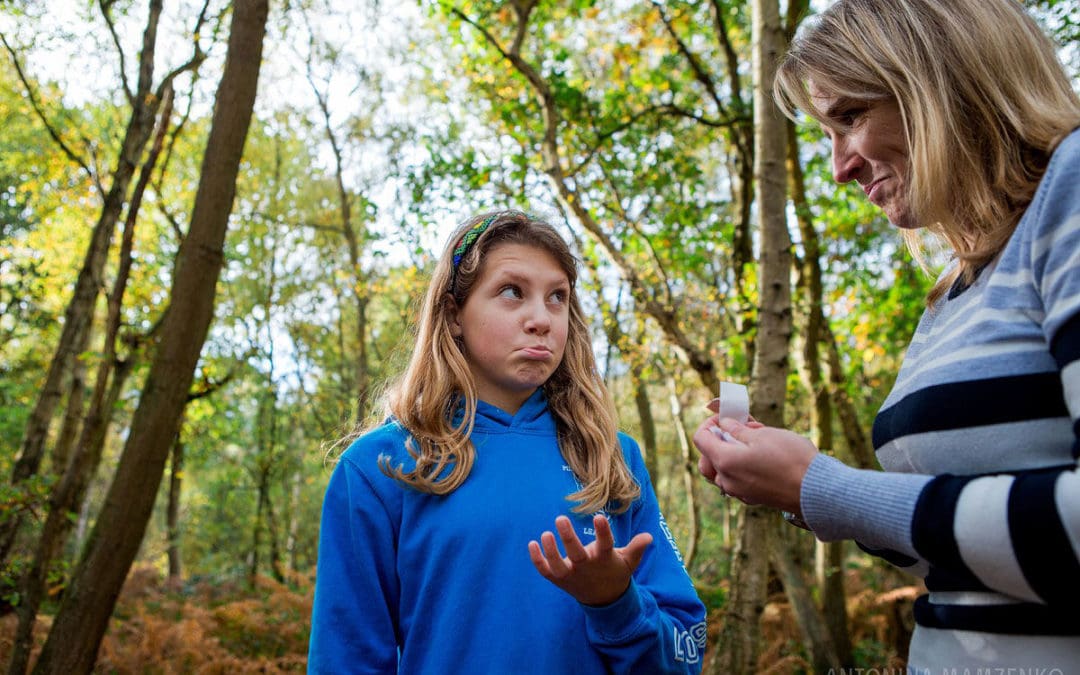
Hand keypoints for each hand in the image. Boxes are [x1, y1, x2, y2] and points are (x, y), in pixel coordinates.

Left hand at [528, 514, 652, 605]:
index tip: (599, 517)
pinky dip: (537, 561)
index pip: (605, 545)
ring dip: (550, 552)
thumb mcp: (629, 561)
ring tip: (544, 534)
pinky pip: (545, 571)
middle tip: (560, 518)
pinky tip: (531, 543)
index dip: (602, 532)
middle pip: (576, 555)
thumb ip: (636, 548)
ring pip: (557, 566)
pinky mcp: (559, 579)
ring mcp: (571, 575)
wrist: (604, 600)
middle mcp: (586, 568)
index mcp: (604, 560)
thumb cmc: (616, 572)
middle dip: (568, 538)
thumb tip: (649, 536)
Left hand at [692, 415, 816, 514]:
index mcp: (725, 462)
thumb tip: (724, 424)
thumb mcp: (763, 435)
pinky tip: (761, 456)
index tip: (727, 416)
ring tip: (755, 440)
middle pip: (707, 458)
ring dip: (731, 453)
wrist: (816, 490)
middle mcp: (727, 480)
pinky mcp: (753, 497)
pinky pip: (737, 480)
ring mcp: (739, 492)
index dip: (710, 423)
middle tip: (740, 428)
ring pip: (721, 471)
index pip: (701, 438)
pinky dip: (741, 466)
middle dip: (718, 440)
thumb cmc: (791, 459)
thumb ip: (737, 429)